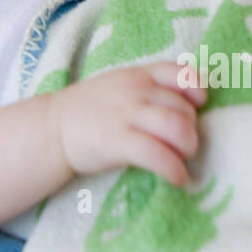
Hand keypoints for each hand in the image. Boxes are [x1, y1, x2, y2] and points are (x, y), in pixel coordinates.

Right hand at [55, 62, 205, 187]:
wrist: (52, 127)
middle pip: (183, 109)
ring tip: (181, 160)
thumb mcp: (119, 85)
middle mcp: (135, 91)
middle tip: (184, 146)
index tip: (199, 105)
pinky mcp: (118, 141)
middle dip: (192, 131)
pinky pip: (157, 154)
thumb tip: (189, 106)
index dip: (196, 89)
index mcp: (138, 75)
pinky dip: (174, 169)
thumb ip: (149, 89)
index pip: (179, 72)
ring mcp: (126, 115)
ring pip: (177, 128)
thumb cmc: (90, 109)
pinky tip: (178, 178)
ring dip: (188, 148)